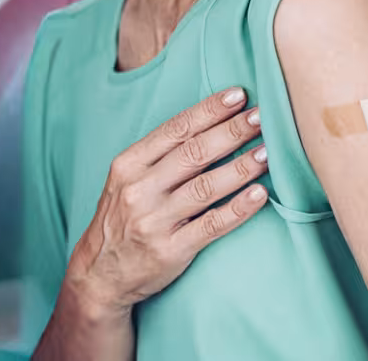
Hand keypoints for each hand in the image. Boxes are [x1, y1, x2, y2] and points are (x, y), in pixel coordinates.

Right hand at [63, 88, 268, 318]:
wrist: (99, 272)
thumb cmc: (122, 217)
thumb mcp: (126, 179)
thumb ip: (160, 156)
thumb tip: (212, 124)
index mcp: (128, 165)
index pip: (174, 130)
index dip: (209, 111)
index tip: (238, 96)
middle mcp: (139, 189)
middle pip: (193, 154)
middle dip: (232, 132)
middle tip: (263, 117)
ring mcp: (154, 221)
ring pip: (206, 187)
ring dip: (241, 168)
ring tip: (268, 153)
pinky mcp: (170, 250)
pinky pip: (211, 226)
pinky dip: (238, 209)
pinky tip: (259, 195)